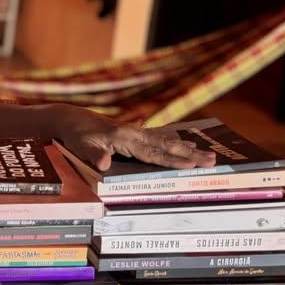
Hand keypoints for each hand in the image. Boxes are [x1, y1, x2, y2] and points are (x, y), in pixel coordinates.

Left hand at [53, 105, 216, 171]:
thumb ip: (94, 156)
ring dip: (187, 148)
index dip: (172, 161)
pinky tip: (186, 144)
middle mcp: (134, 133)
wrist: (70, 118)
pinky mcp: (133, 132)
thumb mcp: (81, 147)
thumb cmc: (76, 136)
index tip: (192, 165)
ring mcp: (135, 132)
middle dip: (190, 154)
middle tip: (213, 160)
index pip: (152, 153)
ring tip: (208, 153)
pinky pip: (159, 138)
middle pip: (166, 146)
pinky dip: (174, 142)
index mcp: (124, 139)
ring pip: (165, 141)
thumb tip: (104, 164)